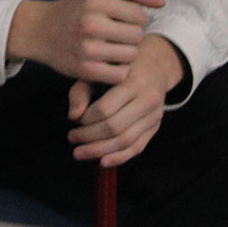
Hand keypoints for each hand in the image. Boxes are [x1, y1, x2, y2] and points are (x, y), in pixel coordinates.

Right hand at [10, 0, 164, 82]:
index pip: (139, 15)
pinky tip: (107, 61)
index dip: (134, 17)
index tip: (121, 18)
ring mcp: (87, 48)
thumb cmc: (75, 6)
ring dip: (126, 53)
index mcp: (95, 1)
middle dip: (131, 35)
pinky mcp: (84, 69)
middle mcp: (90, 23)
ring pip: (131, 56)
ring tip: (112, 47)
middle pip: (137, 36)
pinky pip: (119, 74)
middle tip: (117, 34)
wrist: (40, 30)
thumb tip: (161, 3)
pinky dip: (117, 70)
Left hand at [69, 35, 182, 167]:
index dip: (86, 120)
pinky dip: (120, 157)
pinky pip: (139, 147)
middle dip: (90, 138)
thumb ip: (81, 91)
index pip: (105, 109)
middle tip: (72, 139)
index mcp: (132, 81)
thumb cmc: (117, 66)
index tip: (73, 122)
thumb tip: (73, 117)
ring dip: (101, 151)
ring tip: (80, 152)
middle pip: (116, 128)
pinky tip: (102, 162)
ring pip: (127, 141)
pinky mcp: (156, 126)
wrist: (154, 64)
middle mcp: (148, 100)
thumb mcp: (96, 70)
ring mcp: (155, 115)